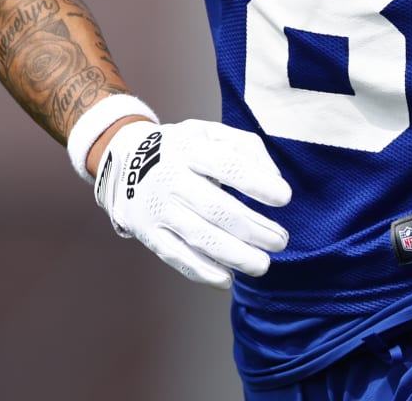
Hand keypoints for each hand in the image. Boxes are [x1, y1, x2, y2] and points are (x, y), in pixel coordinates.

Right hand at [92, 119, 291, 287]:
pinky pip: (176, 256)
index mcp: (190, 147)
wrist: (126, 162)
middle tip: (281, 240)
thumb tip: (274, 179)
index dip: (258, 184)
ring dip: (234, 255)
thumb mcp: (213, 132)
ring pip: (199, 236)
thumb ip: (249, 148)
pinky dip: (202, 272)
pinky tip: (227, 280)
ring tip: (263, 264)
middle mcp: (170, 177)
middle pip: (216, 208)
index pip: (228, 165)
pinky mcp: (148, 233)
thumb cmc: (186, 149)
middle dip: (254, 229)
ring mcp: (157, 207)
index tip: (285, 198)